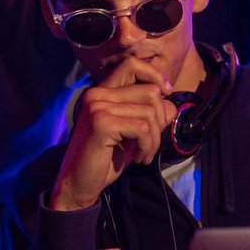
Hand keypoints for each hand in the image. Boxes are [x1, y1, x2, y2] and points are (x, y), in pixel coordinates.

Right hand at [48, 58, 177, 210]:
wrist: (79, 184)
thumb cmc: (105, 159)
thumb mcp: (132, 134)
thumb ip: (149, 115)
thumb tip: (170, 104)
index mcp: (103, 93)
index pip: (132, 64)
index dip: (154, 75)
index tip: (166, 93)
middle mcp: (97, 94)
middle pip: (150, 92)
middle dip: (160, 120)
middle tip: (150, 143)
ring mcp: (98, 106)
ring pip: (150, 112)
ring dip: (154, 139)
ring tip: (142, 154)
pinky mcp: (101, 122)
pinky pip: (143, 129)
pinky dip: (147, 146)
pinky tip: (136, 158)